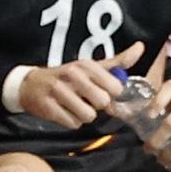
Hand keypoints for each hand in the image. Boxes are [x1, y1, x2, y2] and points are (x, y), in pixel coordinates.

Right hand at [18, 42, 145, 128]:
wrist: (29, 84)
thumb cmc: (66, 77)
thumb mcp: (90, 67)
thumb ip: (117, 62)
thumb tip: (141, 47)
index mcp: (86, 65)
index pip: (115, 87)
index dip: (111, 94)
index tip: (101, 92)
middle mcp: (72, 75)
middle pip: (103, 102)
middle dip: (96, 106)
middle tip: (85, 100)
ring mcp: (58, 91)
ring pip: (88, 116)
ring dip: (83, 116)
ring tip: (73, 107)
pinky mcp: (48, 107)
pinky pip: (72, 123)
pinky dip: (70, 121)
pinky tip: (63, 112)